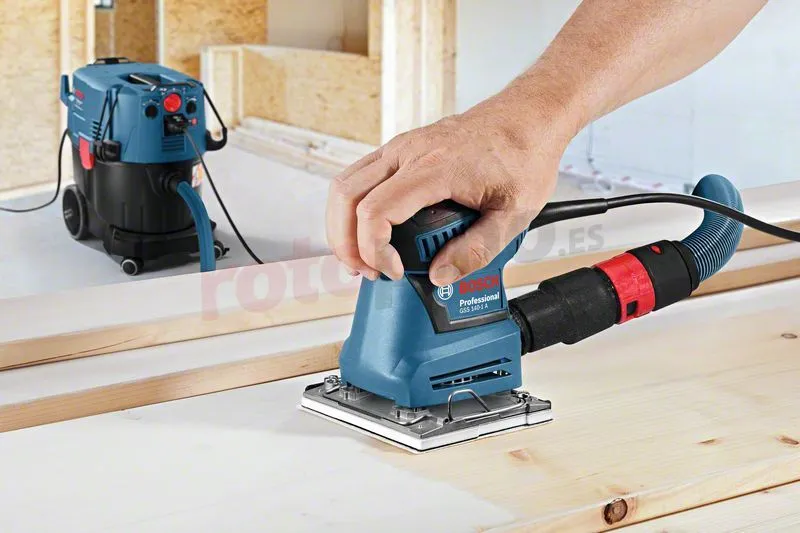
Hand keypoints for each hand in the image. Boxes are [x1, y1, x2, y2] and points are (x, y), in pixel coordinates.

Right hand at [326, 93, 572, 285]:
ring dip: (342, 226)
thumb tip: (440, 276)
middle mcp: (408, 152)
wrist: (529, 117)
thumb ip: (477, 250)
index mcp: (434, 167)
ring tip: (363, 257)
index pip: (376, 211)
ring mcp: (400, 147)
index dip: (373, 249)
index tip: (394, 271)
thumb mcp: (513, 214)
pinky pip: (359, 176)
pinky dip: (353, 208)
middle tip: (367, 272)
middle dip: (346, 243)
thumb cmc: (523, 156)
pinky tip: (369, 231)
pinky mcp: (400, 149)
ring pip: (344, 184)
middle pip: (346, 196)